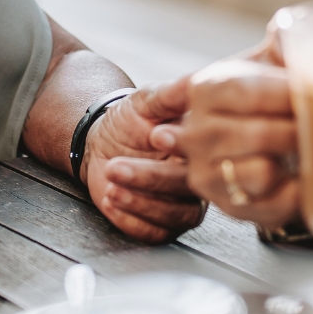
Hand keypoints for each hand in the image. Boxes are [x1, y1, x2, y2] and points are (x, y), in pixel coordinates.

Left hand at [84, 79, 205, 242]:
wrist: (103, 142)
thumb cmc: (131, 119)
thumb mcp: (149, 99)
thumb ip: (174, 93)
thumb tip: (199, 79)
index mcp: (206, 148)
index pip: (209, 155)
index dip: (182, 149)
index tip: (154, 136)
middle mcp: (202, 179)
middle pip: (188, 189)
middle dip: (149, 179)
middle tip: (116, 167)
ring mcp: (185, 204)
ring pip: (174, 216)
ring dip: (139, 203)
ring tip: (110, 186)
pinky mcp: (164, 224)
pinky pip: (156, 234)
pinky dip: (131, 221)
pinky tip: (111, 202)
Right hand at [175, 53, 300, 229]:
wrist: (245, 143)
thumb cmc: (264, 98)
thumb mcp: (267, 65)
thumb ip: (282, 44)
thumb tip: (288, 30)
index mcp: (207, 88)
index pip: (248, 92)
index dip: (289, 95)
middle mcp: (198, 132)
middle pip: (259, 134)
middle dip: (302, 130)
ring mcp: (208, 172)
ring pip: (262, 172)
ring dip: (297, 161)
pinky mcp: (229, 206)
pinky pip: (275, 204)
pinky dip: (301, 191)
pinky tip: (309, 175)